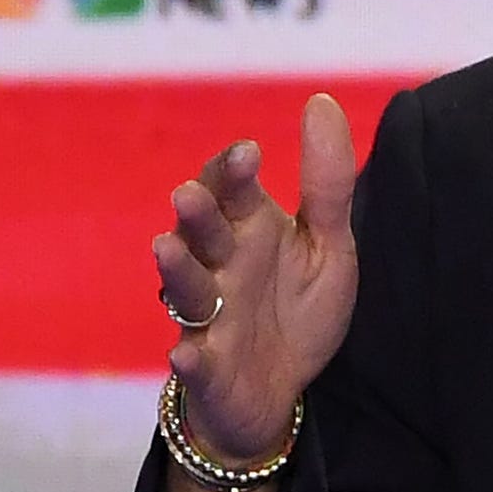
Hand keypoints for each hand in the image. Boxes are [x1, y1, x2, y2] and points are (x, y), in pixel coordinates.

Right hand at [152, 93, 358, 463]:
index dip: (230, 172)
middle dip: (196, 215)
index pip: (228, 191)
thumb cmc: (296, 308)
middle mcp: (220, 268)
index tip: (247, 152)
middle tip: (191, 194)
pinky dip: (190, 358)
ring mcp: (209, 318)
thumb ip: (326, 182)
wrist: (280, 392)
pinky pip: (195, 362)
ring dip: (177, 269)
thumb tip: (319, 100)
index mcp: (248, 232)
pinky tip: (186, 352)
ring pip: (186, 290)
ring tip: (166, 247)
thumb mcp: (326, 244)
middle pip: (201, 234)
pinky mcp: (211, 369)